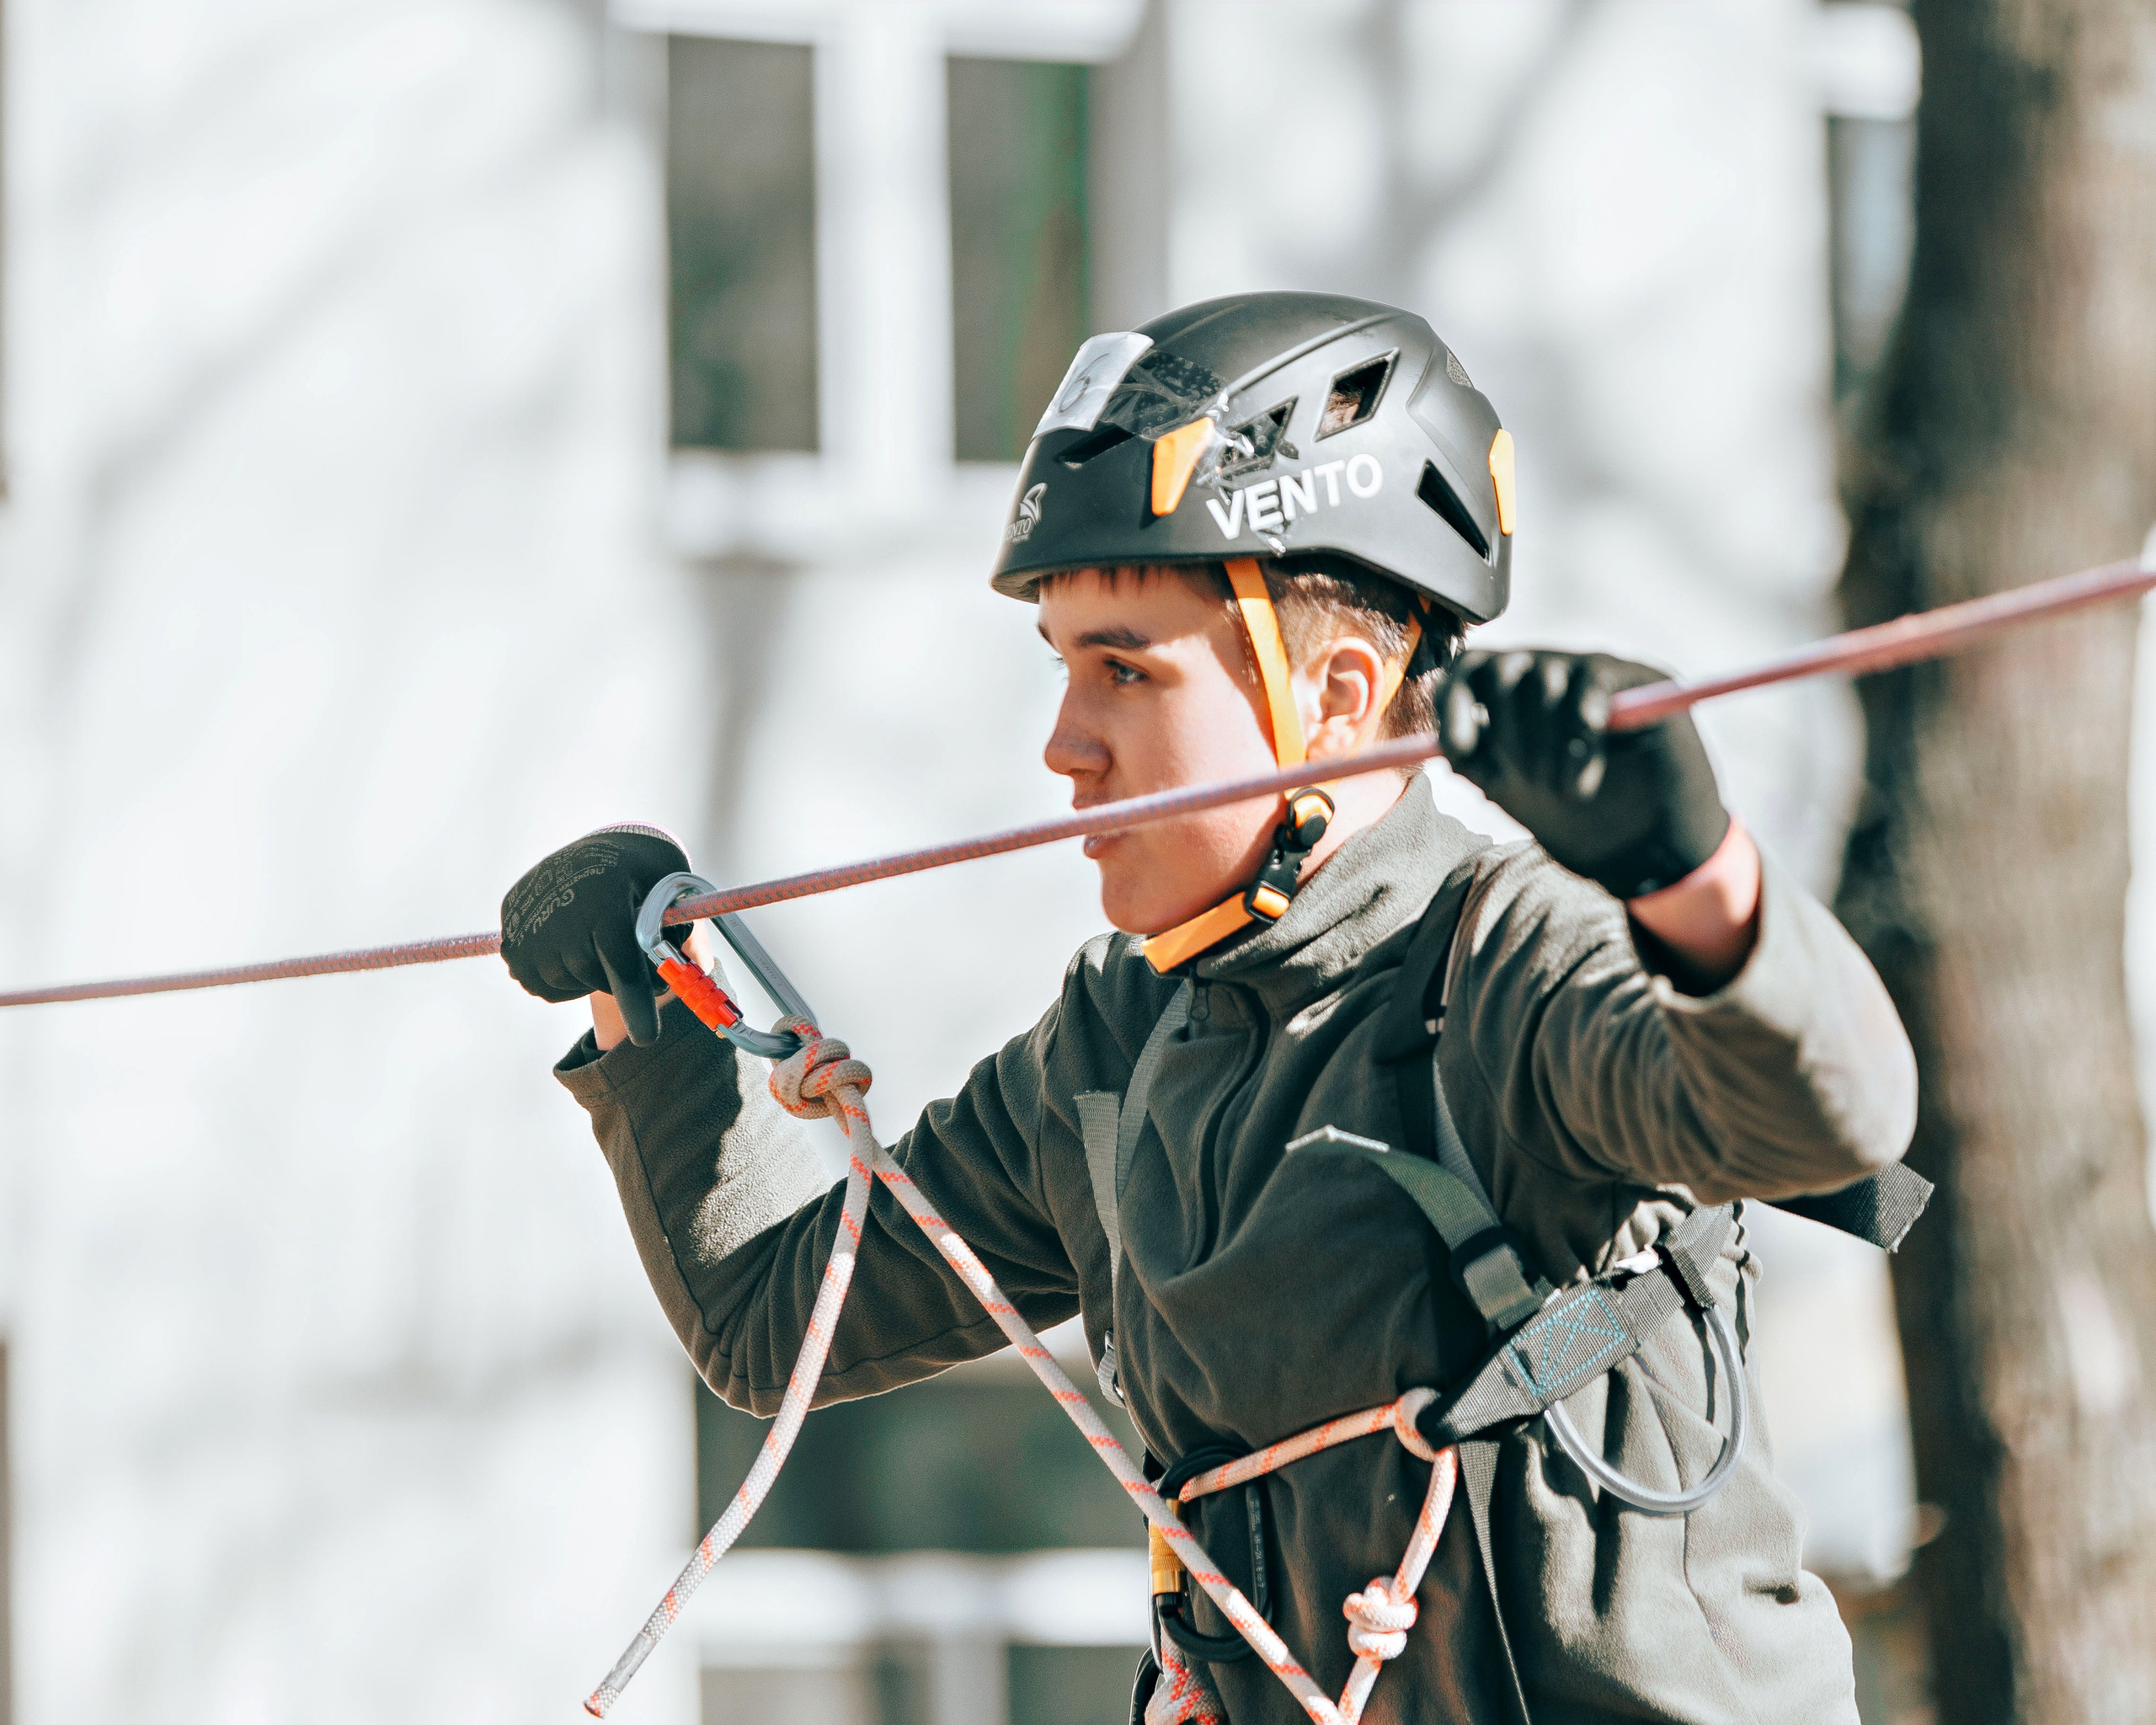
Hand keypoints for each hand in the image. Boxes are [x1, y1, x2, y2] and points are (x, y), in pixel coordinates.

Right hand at [501, 824, 689, 1045]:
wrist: (596, 852)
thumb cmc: (644, 876)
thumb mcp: (673, 892)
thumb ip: (680, 935)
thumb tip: (692, 978)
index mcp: (605, 898)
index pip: (620, 963)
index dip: (636, 1003)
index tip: (647, 1038)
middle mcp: (559, 912)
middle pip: (594, 977)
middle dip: (619, 979)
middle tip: (632, 959)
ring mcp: (527, 925)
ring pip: (567, 983)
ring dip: (588, 976)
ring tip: (599, 941)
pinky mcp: (509, 936)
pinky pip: (542, 983)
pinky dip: (563, 976)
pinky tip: (573, 945)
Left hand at [1440, 651, 1728, 899]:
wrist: (1652, 847)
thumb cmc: (1583, 819)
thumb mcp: (1520, 795)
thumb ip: (1481, 766)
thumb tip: (1447, 749)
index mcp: (1515, 697)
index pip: (1469, 671)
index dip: (1454, 706)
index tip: (1459, 750)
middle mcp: (1552, 672)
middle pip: (1504, 669)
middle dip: (1506, 732)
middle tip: (1526, 782)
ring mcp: (1595, 671)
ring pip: (1547, 678)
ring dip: (1547, 744)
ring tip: (1568, 794)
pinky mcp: (1640, 681)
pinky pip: (1593, 683)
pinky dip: (1581, 728)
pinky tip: (1585, 771)